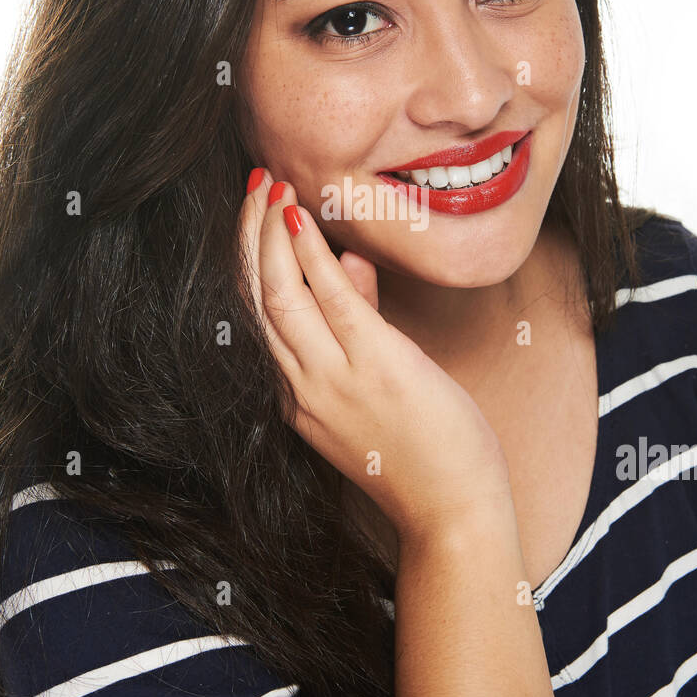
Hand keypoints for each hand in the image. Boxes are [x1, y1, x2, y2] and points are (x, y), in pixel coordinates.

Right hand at [238, 169, 511, 542]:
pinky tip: (301, 218)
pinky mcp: (374, 368)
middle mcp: (299, 389)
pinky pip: (331, 300)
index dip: (245, 259)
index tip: (251, 213)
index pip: (255, 317)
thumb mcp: (376, 386)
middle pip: (254, 299)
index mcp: (294, 397)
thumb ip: (357, 321)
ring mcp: (332, 381)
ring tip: (270, 187)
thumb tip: (348, 262)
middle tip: (252, 184)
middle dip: (246, 235)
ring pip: (278, 293)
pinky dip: (310, 254)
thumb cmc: (422, 452)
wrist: (451, 512)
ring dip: (269, 233)